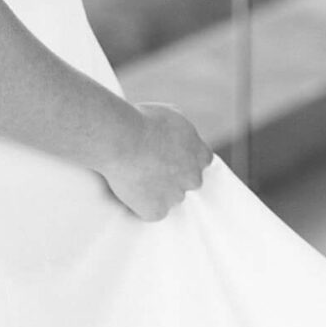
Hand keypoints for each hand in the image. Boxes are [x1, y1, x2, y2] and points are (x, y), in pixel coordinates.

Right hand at [100, 102, 212, 221]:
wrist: (122, 139)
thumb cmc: (142, 121)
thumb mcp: (170, 113)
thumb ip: (181, 129)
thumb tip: (177, 135)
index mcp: (199, 153)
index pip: (202, 161)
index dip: (186, 159)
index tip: (172, 157)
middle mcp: (193, 177)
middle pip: (189, 181)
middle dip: (175, 177)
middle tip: (152, 169)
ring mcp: (176, 196)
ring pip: (170, 198)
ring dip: (158, 192)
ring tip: (135, 177)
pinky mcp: (157, 210)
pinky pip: (152, 212)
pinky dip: (142, 206)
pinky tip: (130, 192)